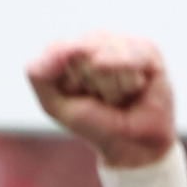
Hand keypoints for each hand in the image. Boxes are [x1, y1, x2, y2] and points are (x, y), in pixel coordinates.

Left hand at [23, 34, 178, 171]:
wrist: (132, 146)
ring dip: (112, 87)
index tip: (78, 96)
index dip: (68, 81)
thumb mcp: (53, 104)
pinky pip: (131, 57)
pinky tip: (135, 89)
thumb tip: (60, 47)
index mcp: (69, 50)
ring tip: (120, 97)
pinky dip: (129, 79)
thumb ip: (39, 74)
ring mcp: (122, 43)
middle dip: (90, 83)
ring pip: (106, 57)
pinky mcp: (148, 51)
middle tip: (102, 99)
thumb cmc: (93, 123)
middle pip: (82, 52)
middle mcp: (95, 41)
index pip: (59, 50)